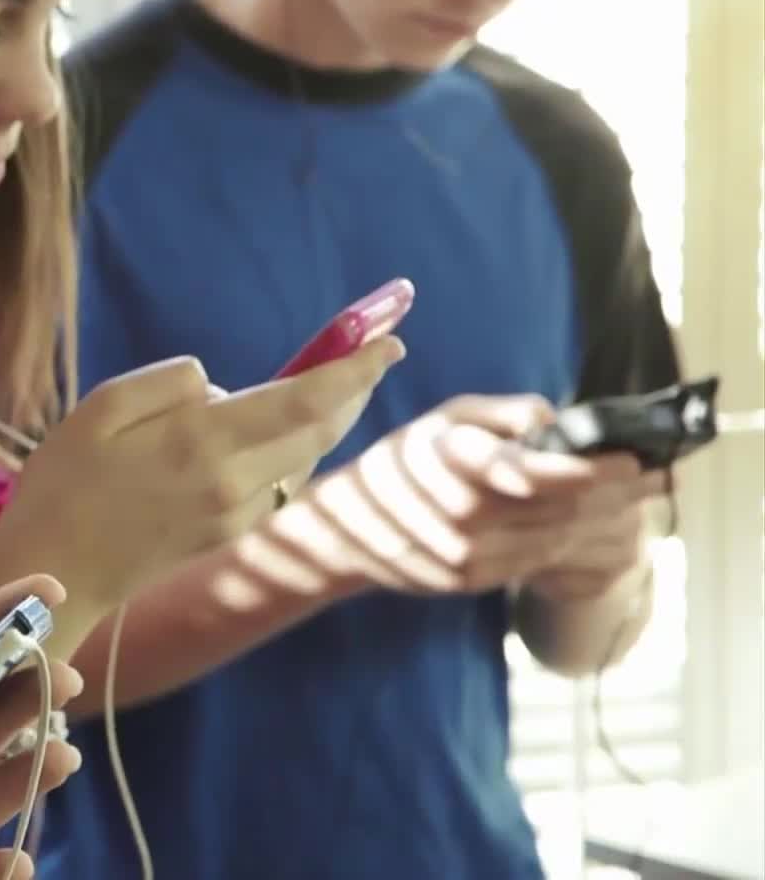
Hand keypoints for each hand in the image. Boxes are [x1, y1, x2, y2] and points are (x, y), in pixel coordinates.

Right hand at [0, 338, 403, 622]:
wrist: (53, 575)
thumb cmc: (63, 484)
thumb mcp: (100, 407)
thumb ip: (171, 384)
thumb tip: (223, 388)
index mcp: (204, 445)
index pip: (305, 402)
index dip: (355, 370)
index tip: (390, 340)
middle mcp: (234, 484)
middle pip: (320, 431)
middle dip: (354, 389)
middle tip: (377, 350)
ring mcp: (235, 515)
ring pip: (302, 459)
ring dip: (325, 420)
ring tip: (336, 382)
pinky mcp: (227, 534)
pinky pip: (276, 482)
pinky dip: (290, 451)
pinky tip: (278, 433)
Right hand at [270, 395, 666, 595]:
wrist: (345, 529)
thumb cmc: (403, 460)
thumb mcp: (443, 419)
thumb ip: (499, 415)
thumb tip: (551, 420)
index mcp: (454, 465)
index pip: (534, 472)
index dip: (588, 470)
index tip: (631, 458)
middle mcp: (461, 516)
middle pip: (556, 508)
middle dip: (610, 493)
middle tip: (651, 475)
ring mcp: (466, 555)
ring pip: (553, 538)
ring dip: (598, 520)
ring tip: (631, 498)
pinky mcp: (471, 581)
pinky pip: (535, 562)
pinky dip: (569, 544)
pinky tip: (588, 527)